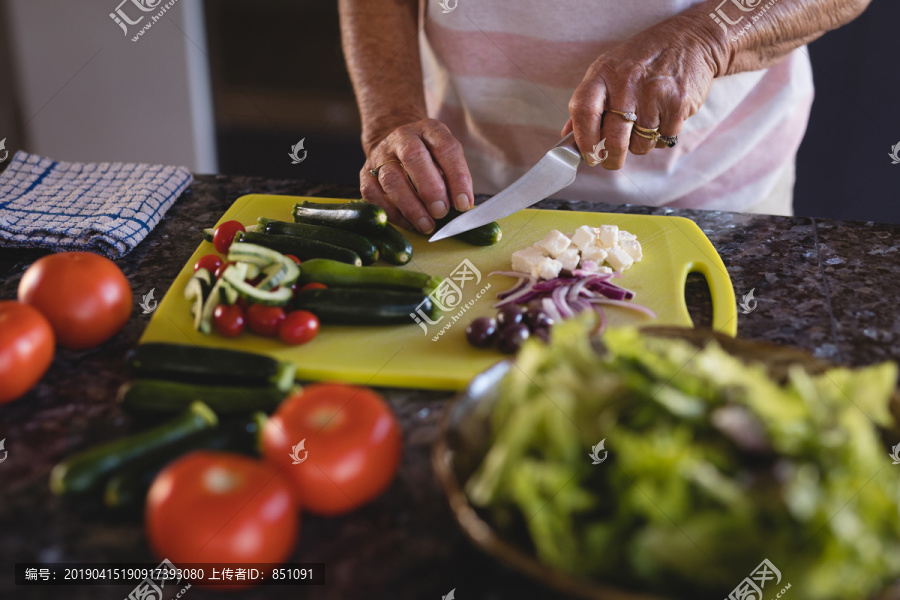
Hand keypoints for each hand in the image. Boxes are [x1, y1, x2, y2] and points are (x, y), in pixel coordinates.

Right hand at [360, 118, 473, 233]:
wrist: (394, 148)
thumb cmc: (429, 159)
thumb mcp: (445, 158)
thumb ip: (453, 178)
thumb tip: (461, 207)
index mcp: (429, 130)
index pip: (445, 148)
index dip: (457, 177)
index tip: (463, 204)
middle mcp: (403, 137)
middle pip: (413, 157)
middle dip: (430, 189)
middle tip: (441, 212)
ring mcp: (381, 155)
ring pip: (391, 179)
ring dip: (411, 206)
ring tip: (427, 224)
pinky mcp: (365, 174)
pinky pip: (374, 196)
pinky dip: (393, 213)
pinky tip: (409, 223)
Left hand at [562, 16, 720, 168]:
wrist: (687, 40)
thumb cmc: (640, 61)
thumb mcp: (607, 71)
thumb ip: (587, 104)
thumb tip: (568, 139)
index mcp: (602, 75)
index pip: (583, 112)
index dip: (583, 141)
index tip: (588, 156)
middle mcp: (626, 83)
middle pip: (613, 139)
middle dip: (611, 159)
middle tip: (611, 161)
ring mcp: (653, 94)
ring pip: (640, 145)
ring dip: (640, 145)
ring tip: (644, 124)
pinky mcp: (677, 104)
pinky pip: (663, 139)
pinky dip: (661, 137)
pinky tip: (662, 117)